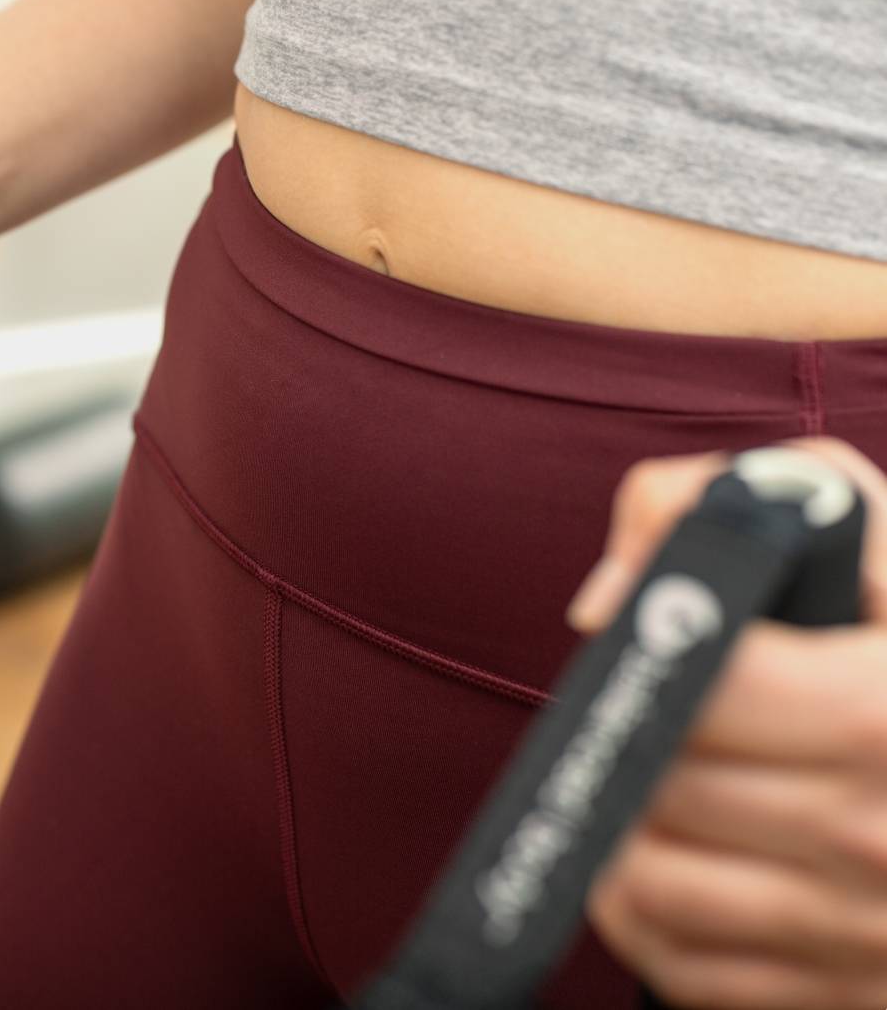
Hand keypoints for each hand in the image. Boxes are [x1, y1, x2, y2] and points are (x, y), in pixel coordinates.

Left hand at [566, 437, 886, 1008]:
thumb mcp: (860, 540)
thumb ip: (727, 503)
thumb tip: (605, 600)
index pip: (706, 690)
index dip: (655, 661)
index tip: (647, 647)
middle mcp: (885, 830)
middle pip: (667, 786)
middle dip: (638, 744)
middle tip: (652, 721)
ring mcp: (869, 926)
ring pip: (651, 883)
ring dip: (624, 831)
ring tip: (651, 786)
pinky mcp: (848, 995)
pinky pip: (682, 966)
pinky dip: (647, 917)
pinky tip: (674, 860)